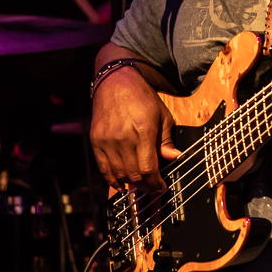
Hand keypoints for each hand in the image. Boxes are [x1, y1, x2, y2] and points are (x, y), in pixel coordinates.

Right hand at [89, 65, 179, 192]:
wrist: (116, 82)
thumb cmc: (141, 97)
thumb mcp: (162, 115)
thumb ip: (166, 140)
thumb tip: (174, 157)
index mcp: (143, 130)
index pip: (148, 168)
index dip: (156, 183)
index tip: (161, 187)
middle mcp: (123, 137)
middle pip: (133, 174)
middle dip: (145, 187)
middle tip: (152, 189)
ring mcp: (107, 140)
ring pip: (119, 174)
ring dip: (130, 184)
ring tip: (139, 186)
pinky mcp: (96, 140)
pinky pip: (103, 167)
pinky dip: (112, 179)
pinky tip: (121, 184)